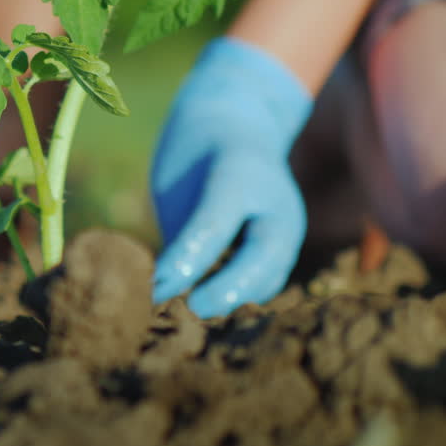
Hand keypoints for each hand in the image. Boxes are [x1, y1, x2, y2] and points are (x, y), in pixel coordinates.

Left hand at [150, 38, 313, 316]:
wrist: (237, 126)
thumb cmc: (192, 157)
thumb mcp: (178, 183)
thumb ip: (180, 235)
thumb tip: (160, 292)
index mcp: (239, 173)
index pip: (214, 225)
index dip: (186, 261)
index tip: (157, 287)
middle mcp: (274, 201)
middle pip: (264, 255)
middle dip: (228, 290)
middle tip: (188, 310)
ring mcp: (288, 224)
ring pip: (270, 274)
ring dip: (235, 300)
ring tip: (190, 318)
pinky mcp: (287, 246)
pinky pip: (268, 280)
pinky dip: (241, 298)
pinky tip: (208, 307)